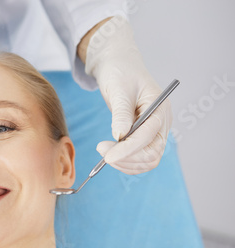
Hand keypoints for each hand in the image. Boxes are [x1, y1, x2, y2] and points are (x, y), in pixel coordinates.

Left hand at [85, 16, 172, 174]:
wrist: (120, 67)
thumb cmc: (121, 73)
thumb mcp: (119, 90)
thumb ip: (121, 113)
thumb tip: (120, 136)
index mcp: (160, 109)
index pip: (148, 136)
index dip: (128, 149)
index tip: (107, 156)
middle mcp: (162, 123)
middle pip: (152, 154)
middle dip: (127, 158)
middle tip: (102, 153)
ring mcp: (155, 132)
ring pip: (147, 160)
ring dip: (125, 163)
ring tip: (103, 153)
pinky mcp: (145, 137)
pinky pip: (140, 158)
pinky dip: (125, 161)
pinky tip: (110, 154)